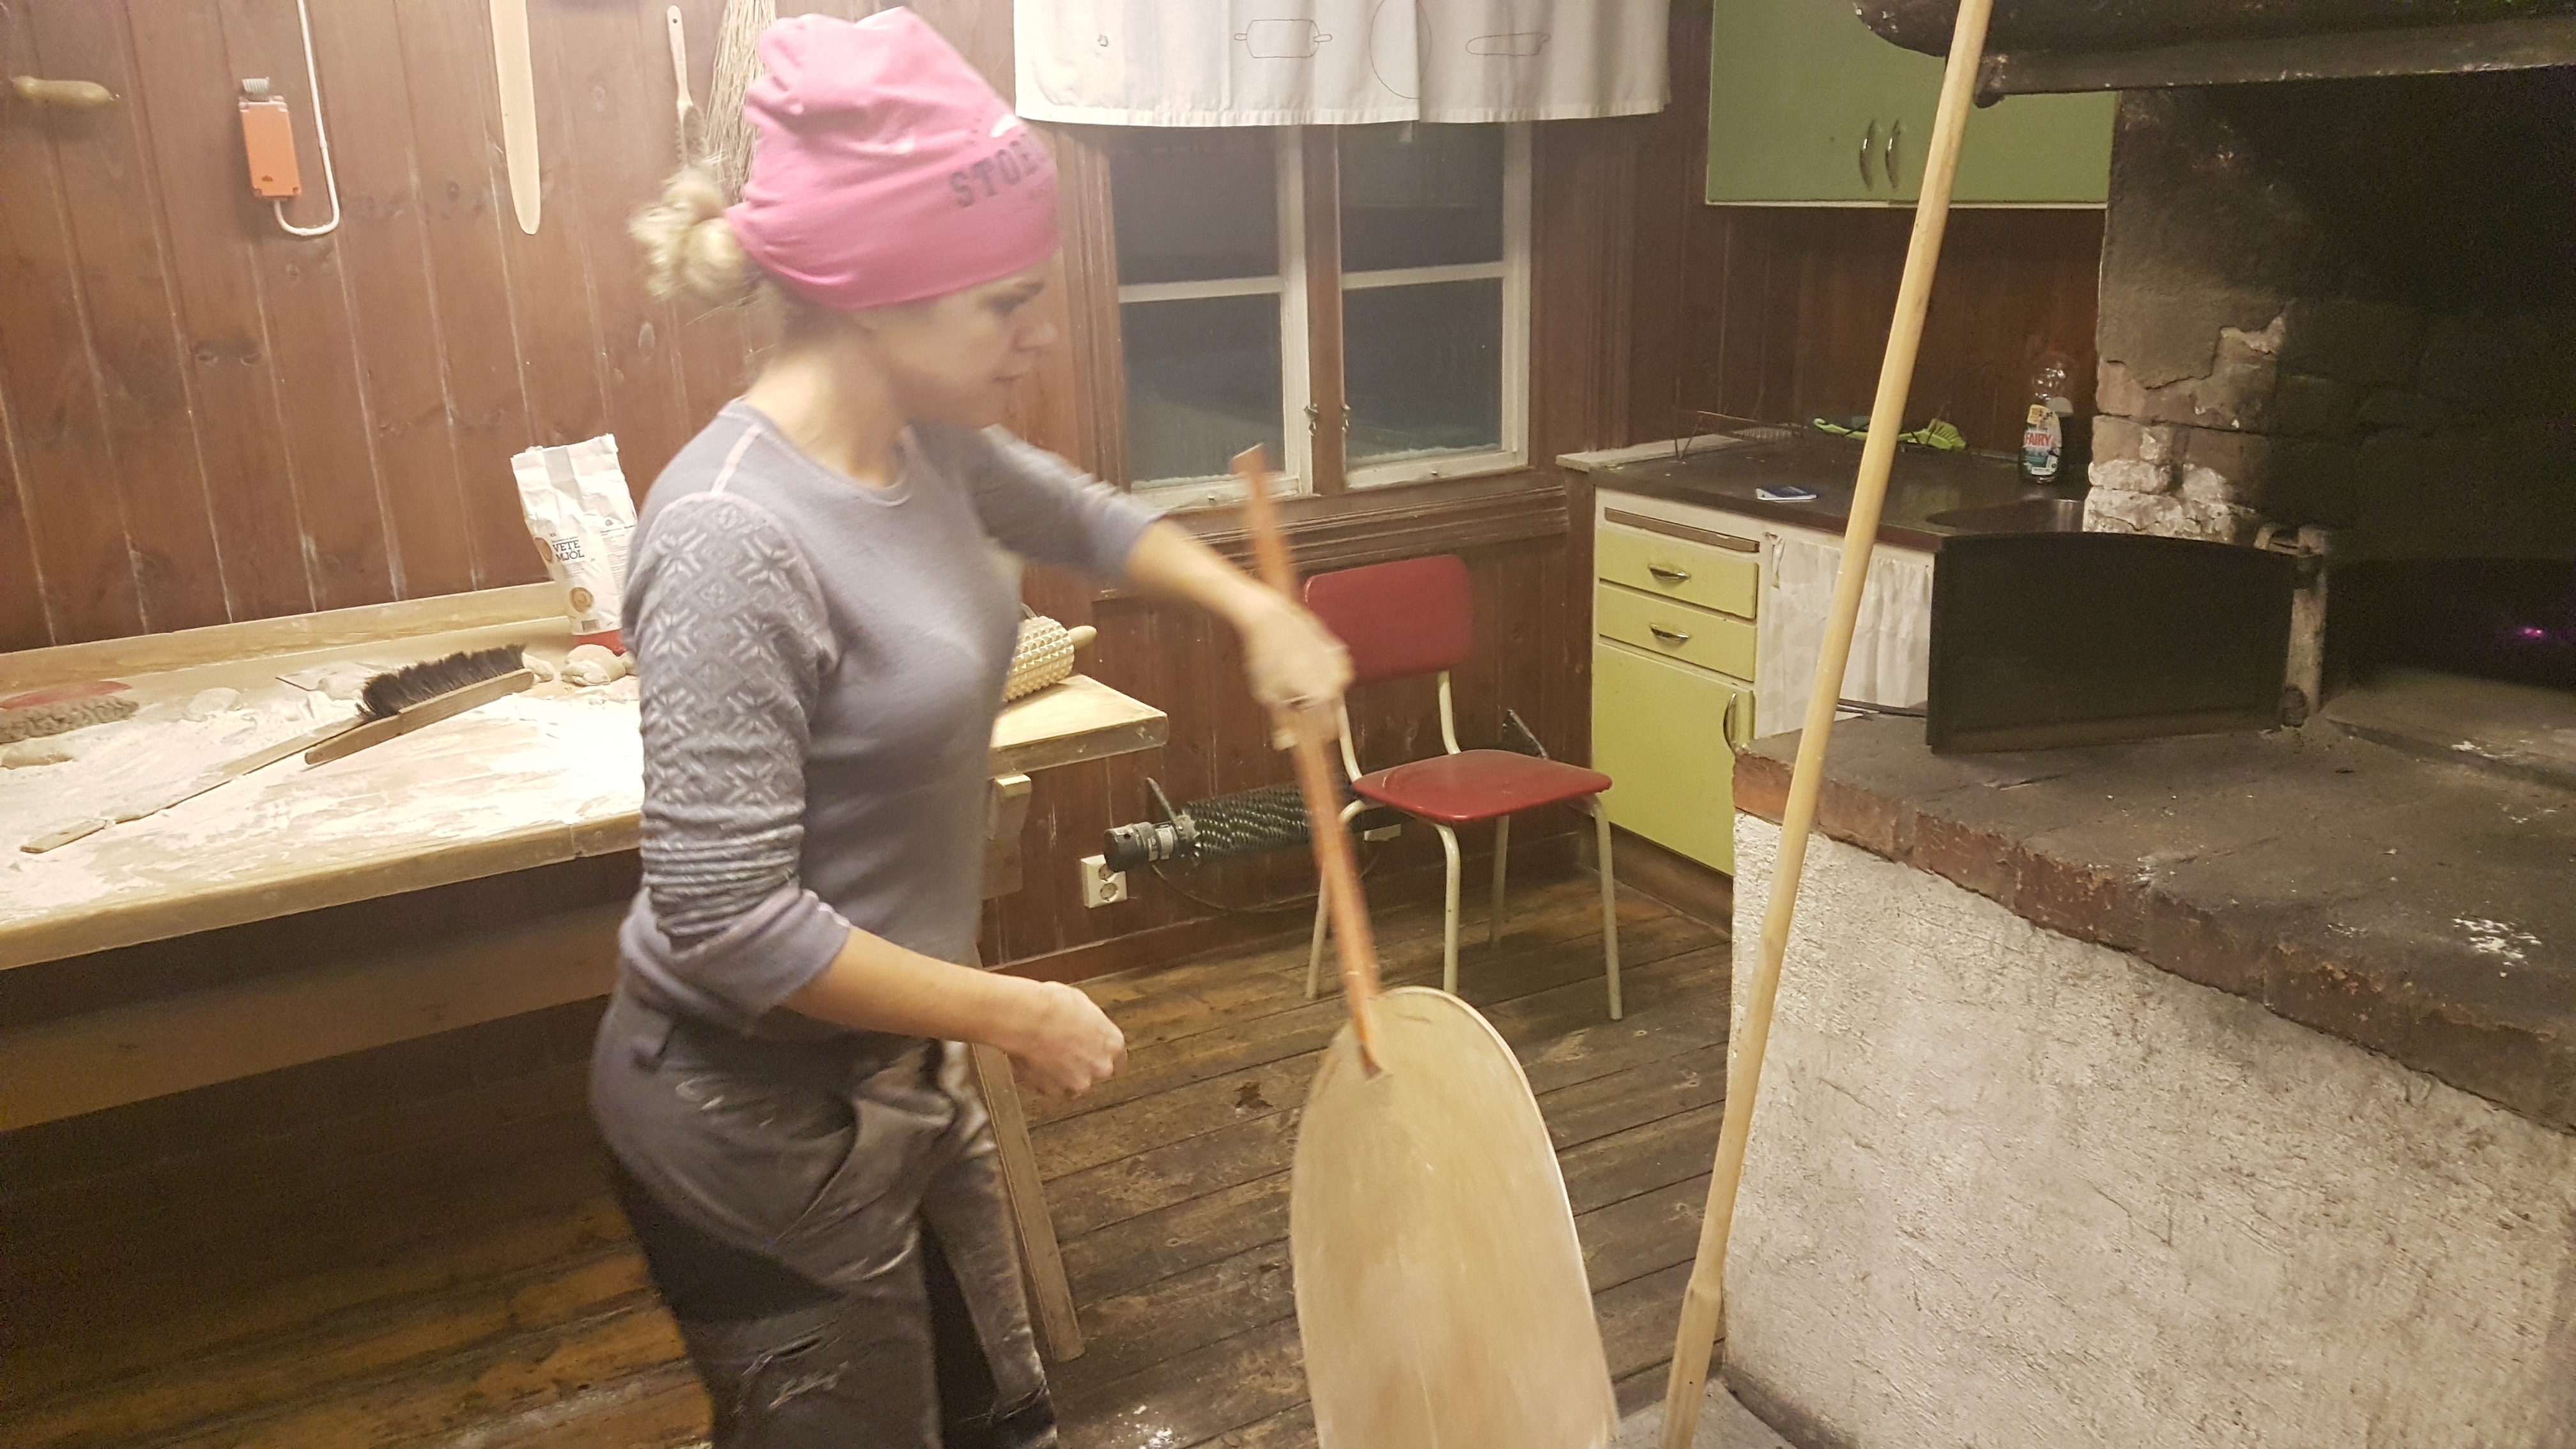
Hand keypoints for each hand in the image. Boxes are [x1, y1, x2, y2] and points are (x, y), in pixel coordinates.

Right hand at [1004, 981, 1125, 1097]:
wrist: (1027, 1019)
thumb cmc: (1053, 1006)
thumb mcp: (1082, 1004)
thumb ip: (1091, 1024)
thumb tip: (1084, 1025)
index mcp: (1113, 1043)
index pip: (1117, 1058)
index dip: (1100, 1053)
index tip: (1091, 1051)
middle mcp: (1101, 1067)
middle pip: (1097, 1072)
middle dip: (1083, 1065)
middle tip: (1064, 1051)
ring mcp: (1079, 1082)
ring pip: (1074, 1084)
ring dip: (1063, 1075)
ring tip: (1045, 1056)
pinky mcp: (1055, 1092)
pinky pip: (1052, 1091)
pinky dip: (1044, 1082)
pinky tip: (1035, 1065)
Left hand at [1238, 592, 1351, 747]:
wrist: (1268, 618)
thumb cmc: (1266, 654)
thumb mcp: (1268, 695)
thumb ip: (1282, 721)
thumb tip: (1285, 742)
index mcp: (1322, 696)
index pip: (1327, 729)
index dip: (1314, 738)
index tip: (1306, 741)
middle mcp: (1336, 680)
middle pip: (1331, 710)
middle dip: (1314, 712)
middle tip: (1293, 705)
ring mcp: (1338, 661)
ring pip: (1334, 689)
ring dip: (1320, 692)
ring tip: (1295, 682)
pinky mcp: (1336, 646)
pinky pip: (1334, 669)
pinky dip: (1322, 673)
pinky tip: (1303, 666)